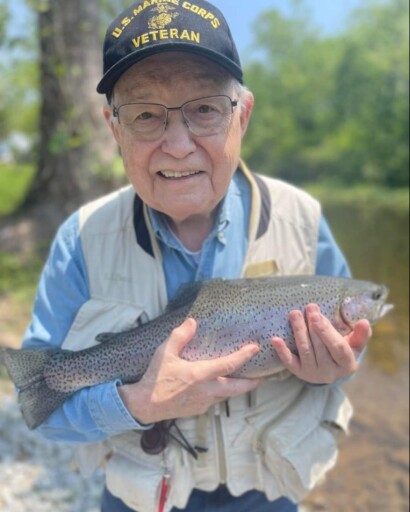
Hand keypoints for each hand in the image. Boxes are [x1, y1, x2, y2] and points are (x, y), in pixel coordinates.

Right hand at [119, 318, 259, 423]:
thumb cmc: (156, 378)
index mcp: (200, 375)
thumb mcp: (165, 352)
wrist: (145, 405)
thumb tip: (192, 322)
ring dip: (238, 388)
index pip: (229, 365)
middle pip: (238, 388)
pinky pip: (216, 400)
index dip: (244, 356)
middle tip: (263, 376)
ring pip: (228, 396)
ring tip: (245, 379)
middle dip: (253, 382)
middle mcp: (207, 390)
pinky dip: (223, 393)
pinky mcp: (199, 409)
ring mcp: (204, 402)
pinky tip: (220, 387)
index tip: (255, 348)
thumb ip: (179, 336)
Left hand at [271, 304, 371, 383]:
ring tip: (294, 314)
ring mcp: (313, 373)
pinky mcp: (299, 373)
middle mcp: (330, 372)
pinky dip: (282, 351)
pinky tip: (275, 339)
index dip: (326, 331)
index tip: (317, 315)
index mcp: (347, 364)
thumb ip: (361, 334)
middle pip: (319, 347)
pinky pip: (289, 362)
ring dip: (298, 331)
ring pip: (305, 350)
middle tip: (308, 308)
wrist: (331, 369)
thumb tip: (364, 322)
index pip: (337, 347)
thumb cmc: (344, 350)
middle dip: (312, 326)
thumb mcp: (355, 344)